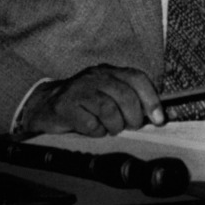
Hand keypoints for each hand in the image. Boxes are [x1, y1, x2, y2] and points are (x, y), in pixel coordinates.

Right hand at [15, 66, 164, 136]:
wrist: (45, 106)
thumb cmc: (83, 104)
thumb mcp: (107, 94)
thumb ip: (129, 98)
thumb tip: (158, 115)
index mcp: (108, 72)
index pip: (137, 78)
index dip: (151, 99)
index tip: (158, 119)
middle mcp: (94, 77)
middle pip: (125, 95)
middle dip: (133, 117)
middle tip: (129, 126)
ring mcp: (78, 90)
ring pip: (109, 109)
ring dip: (114, 125)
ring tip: (108, 128)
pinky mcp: (65, 106)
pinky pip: (91, 124)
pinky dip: (95, 132)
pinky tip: (91, 129)